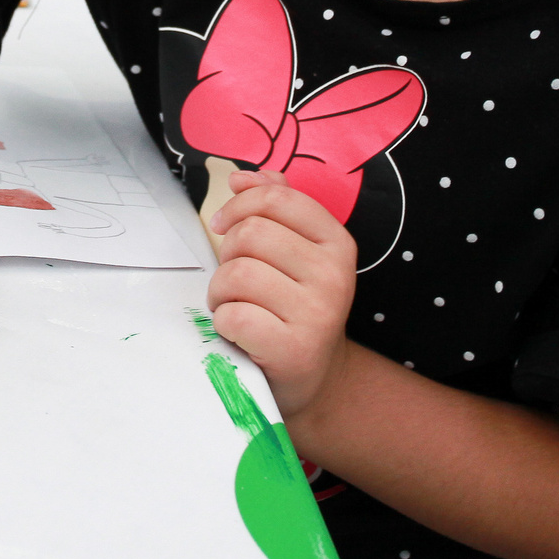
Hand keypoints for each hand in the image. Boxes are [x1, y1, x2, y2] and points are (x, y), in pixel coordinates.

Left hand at [205, 171, 357, 421]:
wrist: (314, 381)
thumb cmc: (294, 309)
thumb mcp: (297, 255)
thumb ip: (276, 209)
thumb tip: (242, 177)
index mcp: (337, 243)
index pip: (278, 197)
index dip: (239, 205)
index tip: (223, 225)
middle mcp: (334, 275)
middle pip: (251, 233)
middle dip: (227, 256)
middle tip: (235, 282)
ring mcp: (317, 314)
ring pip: (237, 273)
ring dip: (220, 292)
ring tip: (235, 307)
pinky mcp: (294, 349)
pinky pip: (234, 316)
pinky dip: (223, 322)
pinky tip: (239, 332)